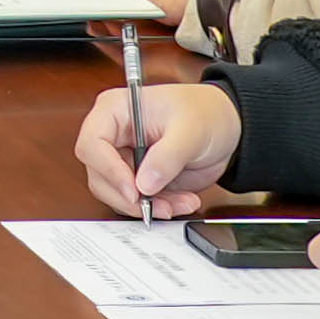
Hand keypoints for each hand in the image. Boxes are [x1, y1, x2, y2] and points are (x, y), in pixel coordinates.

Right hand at [84, 78, 244, 217]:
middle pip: (99, 176)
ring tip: (181, 202)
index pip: (92, 144)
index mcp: (115, 111)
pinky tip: (183, 200)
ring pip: (117, 194)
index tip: (134, 190)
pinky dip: (159, 207)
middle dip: (130, 197)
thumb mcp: (189, 130)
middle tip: (159, 205)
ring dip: (149, 206)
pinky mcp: (137, 179)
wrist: (226, 126)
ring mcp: (124, 159)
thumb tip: (144, 184)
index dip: (108, 170)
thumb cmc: (205, 112)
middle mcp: (113, 136)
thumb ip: (167, 156)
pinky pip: (137, 202)